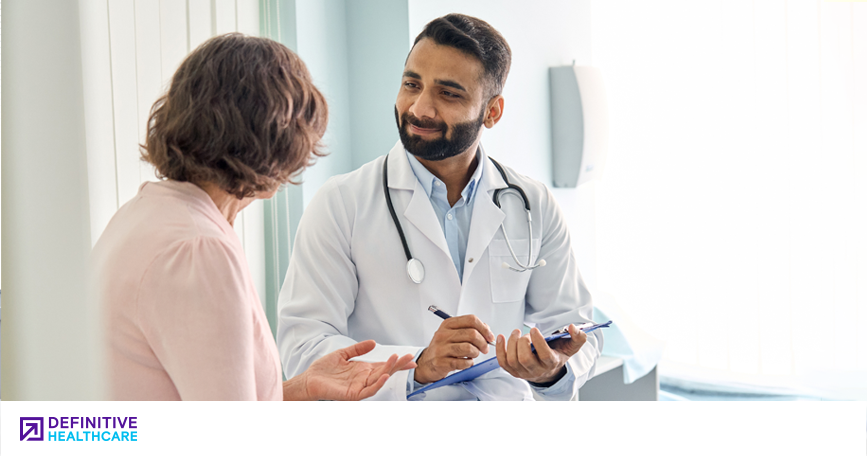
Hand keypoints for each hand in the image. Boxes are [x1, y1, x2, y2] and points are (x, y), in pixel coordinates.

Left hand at [284, 340, 415, 400]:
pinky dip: (377, 384)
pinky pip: (368, 391)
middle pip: (385, 371)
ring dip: (389, 370)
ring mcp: (359, 387)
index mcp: (363, 370)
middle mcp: (364, 379)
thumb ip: (358, 348)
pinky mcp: (353, 394)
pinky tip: (384, 376)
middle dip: (398, 365)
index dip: (397, 362)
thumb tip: (374, 343)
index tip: (410, 358)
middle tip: (410, 358)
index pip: (384, 365)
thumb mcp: (343, 354)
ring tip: (397, 360)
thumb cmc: (324, 370)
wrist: (309, 379)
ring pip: (379, 380)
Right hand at [414, 315, 494, 383]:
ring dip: (476, 353)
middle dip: (483, 342)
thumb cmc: (443, 348)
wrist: (426, 363)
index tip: (489, 336)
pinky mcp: (441, 362)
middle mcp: (443, 334)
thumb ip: (469, 329)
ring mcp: (441, 348)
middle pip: (472, 334)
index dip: (484, 328)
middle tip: (484, 348)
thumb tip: (486, 328)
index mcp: (448, 324)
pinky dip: (469, 363)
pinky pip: (463, 362)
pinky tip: (466, 362)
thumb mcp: (453, 333)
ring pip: (468, 348)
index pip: (471, 320)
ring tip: (473, 355)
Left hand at [495, 324, 586, 384]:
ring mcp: (523, 372)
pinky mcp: (513, 371)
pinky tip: (501, 337)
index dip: (538, 342)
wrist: (548, 371)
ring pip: (513, 360)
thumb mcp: (571, 347)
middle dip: (522, 343)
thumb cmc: (558, 355)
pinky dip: (499, 349)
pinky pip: (503, 362)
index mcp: (551, 363)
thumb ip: (578, 337)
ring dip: (511, 344)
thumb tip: (573, 327)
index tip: (534, 330)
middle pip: (525, 359)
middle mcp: (537, 370)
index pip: (544, 356)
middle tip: (524, 333)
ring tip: (516, 333)